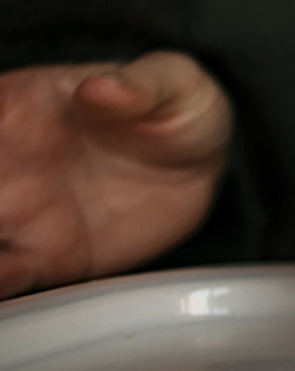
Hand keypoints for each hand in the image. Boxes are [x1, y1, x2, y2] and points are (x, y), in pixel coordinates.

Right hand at [0, 52, 232, 297]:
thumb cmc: (174, 109)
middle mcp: (5, 165)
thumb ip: (140, 85)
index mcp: (16, 110)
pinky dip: (2, 287)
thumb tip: (101, 88)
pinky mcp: (48, 259)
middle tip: (5, 208)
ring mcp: (20, 216)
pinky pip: (8, 281)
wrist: (200, 163)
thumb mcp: (173, 83)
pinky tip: (10, 282)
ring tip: (4, 259)